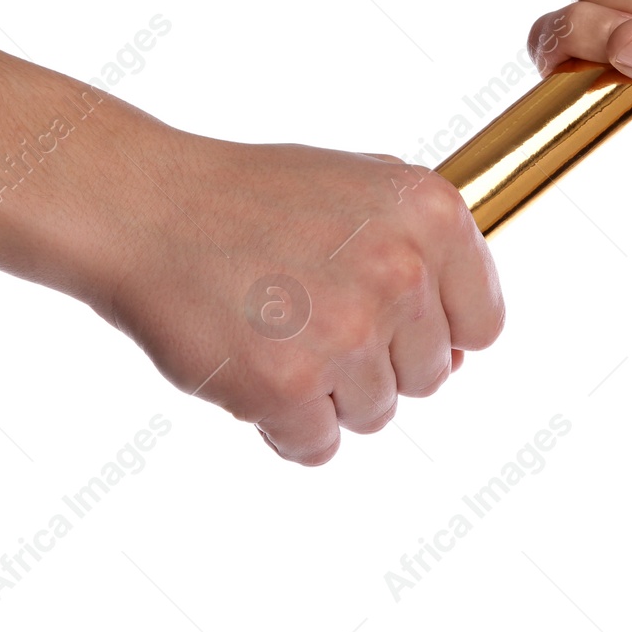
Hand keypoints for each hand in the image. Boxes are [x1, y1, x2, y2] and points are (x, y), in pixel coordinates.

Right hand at [92, 133, 502, 465]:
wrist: (148, 209)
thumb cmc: (251, 197)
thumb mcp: (361, 184)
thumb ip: (425, 247)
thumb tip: (465, 343)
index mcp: (433, 217)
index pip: (483, 324)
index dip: (437, 332)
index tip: (393, 324)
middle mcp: (402, 273)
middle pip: (430, 377)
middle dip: (377, 362)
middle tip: (312, 318)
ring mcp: (348, 334)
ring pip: (375, 414)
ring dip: (329, 394)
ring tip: (276, 333)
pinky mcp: (290, 388)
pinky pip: (317, 446)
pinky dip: (285, 427)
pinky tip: (251, 370)